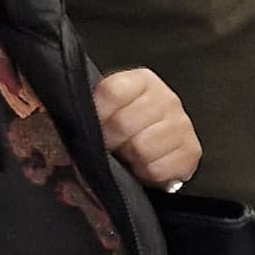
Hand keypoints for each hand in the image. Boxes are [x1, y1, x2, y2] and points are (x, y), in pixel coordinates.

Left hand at [93, 66, 199, 189]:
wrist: (158, 148)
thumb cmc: (128, 128)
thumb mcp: (108, 108)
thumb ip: (90, 106)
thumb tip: (63, 117)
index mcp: (143, 81)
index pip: (112, 91)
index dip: (97, 113)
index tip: (93, 126)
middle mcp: (167, 98)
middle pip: (125, 123)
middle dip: (112, 141)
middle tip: (111, 146)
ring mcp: (182, 125)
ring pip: (142, 149)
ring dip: (130, 159)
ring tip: (130, 155)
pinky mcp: (192, 151)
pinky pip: (158, 169)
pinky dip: (146, 174)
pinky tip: (145, 166)